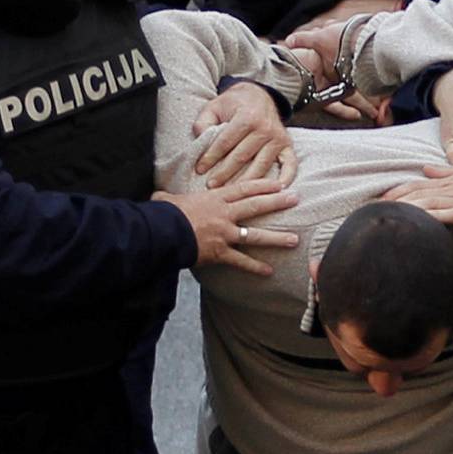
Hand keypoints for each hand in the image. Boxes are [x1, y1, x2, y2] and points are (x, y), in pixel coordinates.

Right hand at [158, 180, 298, 276]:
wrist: (160, 233)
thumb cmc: (163, 215)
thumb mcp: (167, 200)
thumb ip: (168, 198)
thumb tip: (157, 196)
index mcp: (214, 198)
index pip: (244, 188)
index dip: (263, 184)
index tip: (279, 182)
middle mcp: (224, 214)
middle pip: (256, 206)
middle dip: (278, 202)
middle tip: (295, 199)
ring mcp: (224, 234)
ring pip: (255, 235)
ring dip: (276, 237)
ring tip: (294, 239)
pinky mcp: (220, 253)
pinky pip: (241, 261)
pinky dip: (255, 267)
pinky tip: (269, 271)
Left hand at [191, 81, 294, 186]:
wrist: (258, 95)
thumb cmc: (233, 105)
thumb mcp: (214, 107)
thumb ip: (204, 123)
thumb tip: (200, 143)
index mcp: (247, 116)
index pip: (226, 142)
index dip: (211, 157)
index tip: (199, 169)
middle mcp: (265, 128)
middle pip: (242, 157)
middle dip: (224, 173)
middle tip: (211, 186)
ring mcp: (278, 138)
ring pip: (261, 166)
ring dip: (245, 182)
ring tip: (231, 191)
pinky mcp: (287, 146)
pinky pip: (290, 165)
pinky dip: (286, 179)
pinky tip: (275, 191)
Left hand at [382, 165, 452, 235]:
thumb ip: (447, 171)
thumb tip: (425, 170)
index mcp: (451, 180)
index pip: (418, 185)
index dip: (398, 191)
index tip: (380, 198)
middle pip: (417, 195)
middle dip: (394, 202)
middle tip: (372, 210)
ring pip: (428, 204)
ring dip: (407, 210)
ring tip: (388, 217)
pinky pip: (448, 215)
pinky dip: (432, 218)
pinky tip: (419, 223)